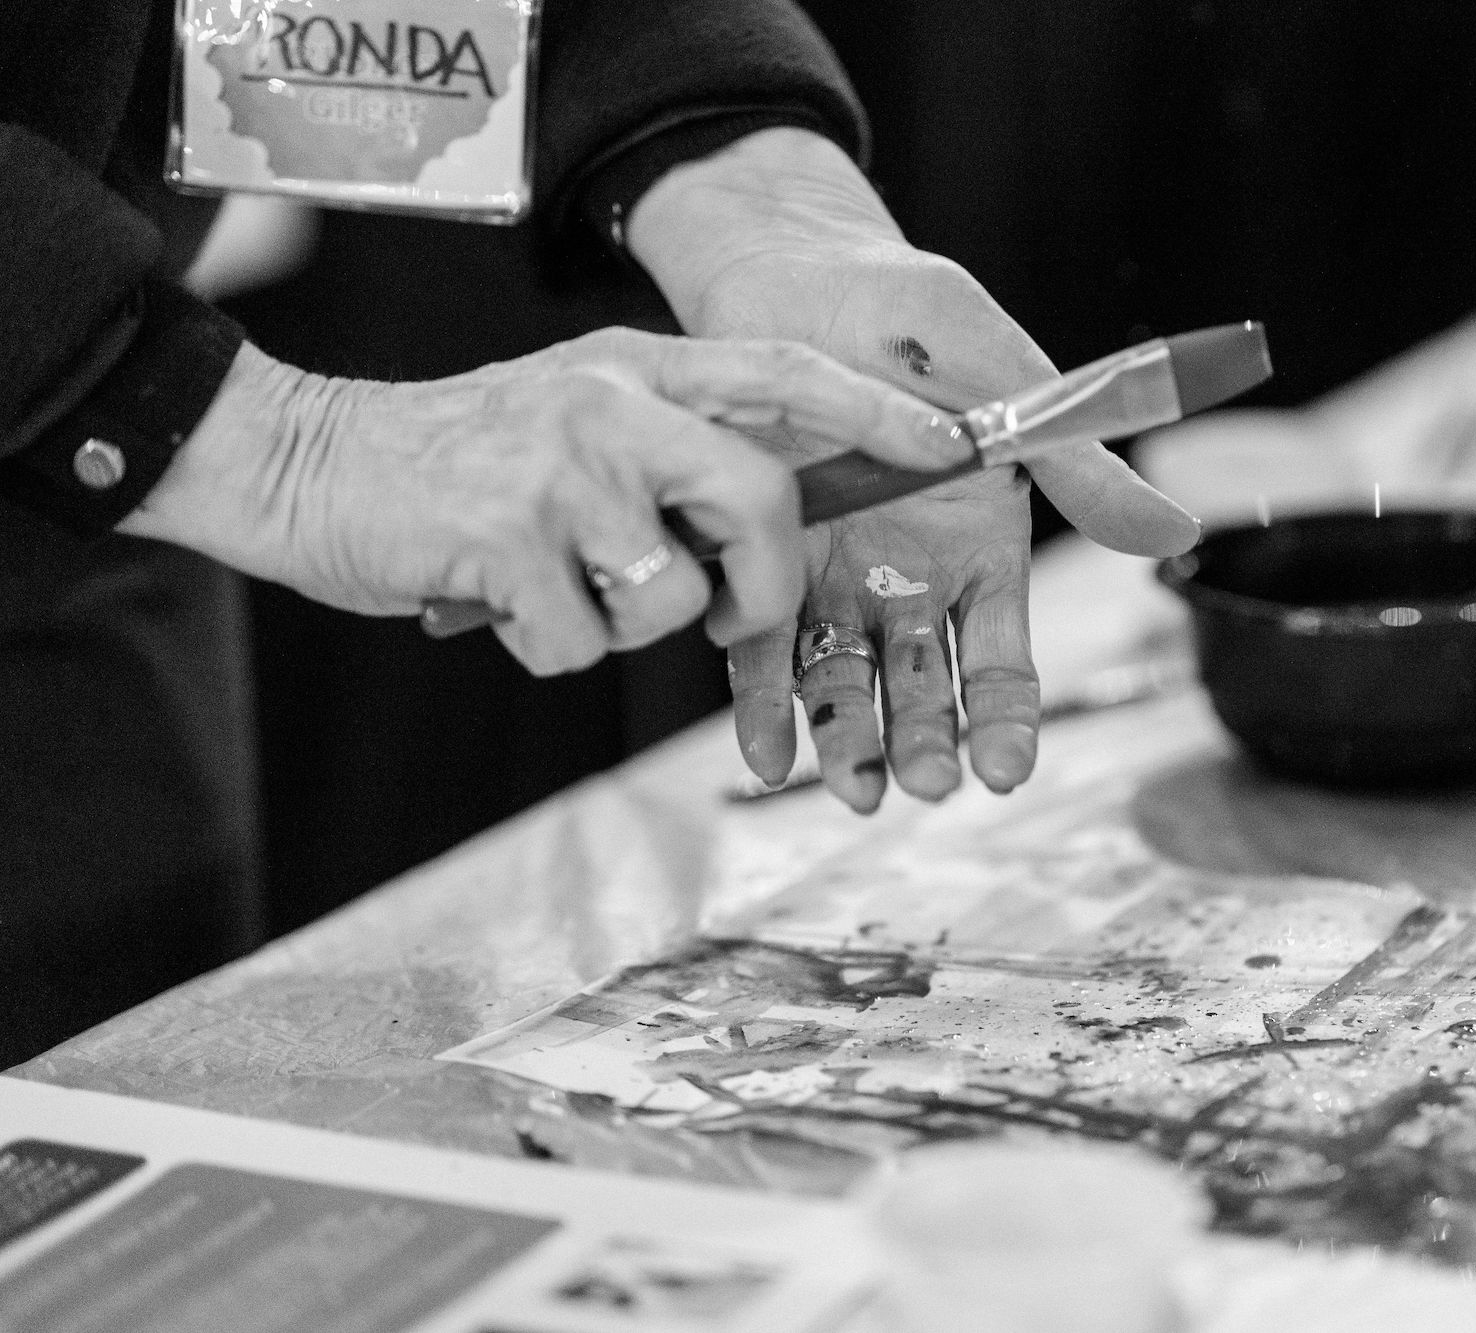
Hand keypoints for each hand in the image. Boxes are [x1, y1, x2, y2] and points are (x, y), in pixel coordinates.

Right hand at [119, 328, 969, 676]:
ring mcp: (559, 471)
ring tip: (560, 587)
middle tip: (737, 612)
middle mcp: (611, 407)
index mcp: (637, 371)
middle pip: (761, 502)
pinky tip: (504, 603)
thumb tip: (766, 531)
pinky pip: (584, 644)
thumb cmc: (458, 464)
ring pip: (672, 596)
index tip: (954, 445)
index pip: (784, 375)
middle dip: (767, 584)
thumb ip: (667, 452)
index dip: (876, 414)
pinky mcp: (505, 541)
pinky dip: (549, 650)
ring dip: (627, 626)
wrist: (308, 465)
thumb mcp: (574, 417)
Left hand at [627, 128, 1200, 809]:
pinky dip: (764, 707)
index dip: (1005, 718)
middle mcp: (910, 578)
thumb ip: (1075, 470)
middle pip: (923, 685)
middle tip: (921, 784)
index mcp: (981, 547)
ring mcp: (833, 577)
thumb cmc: (910, 315)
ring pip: (846, 683)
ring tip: (853, 789)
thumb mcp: (1004, 384)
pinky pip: (763, 651)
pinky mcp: (757, 564)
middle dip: (925, 741)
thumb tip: (1179, 533)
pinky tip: (764, 757)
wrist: (791, 266)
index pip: (1002, 659)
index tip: (1003, 770)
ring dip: (851, 742)